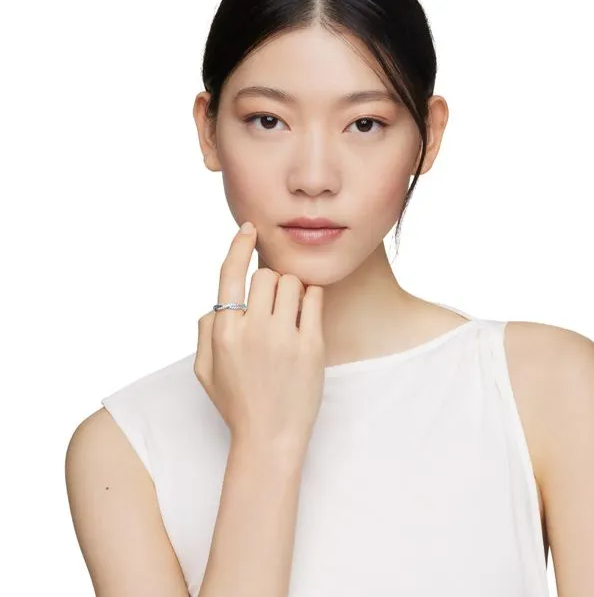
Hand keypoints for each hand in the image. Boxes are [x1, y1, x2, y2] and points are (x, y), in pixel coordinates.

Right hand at [194, 222, 325, 455]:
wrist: (270, 438)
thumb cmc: (236, 403)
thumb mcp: (204, 370)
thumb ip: (205, 331)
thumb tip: (216, 302)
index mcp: (224, 332)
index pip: (230, 275)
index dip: (238, 246)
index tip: (248, 229)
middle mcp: (252, 329)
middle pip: (265, 275)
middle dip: (269, 283)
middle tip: (272, 305)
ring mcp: (283, 337)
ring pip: (291, 283)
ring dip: (291, 291)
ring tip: (289, 315)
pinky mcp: (311, 345)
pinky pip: (314, 299)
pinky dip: (310, 300)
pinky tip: (304, 316)